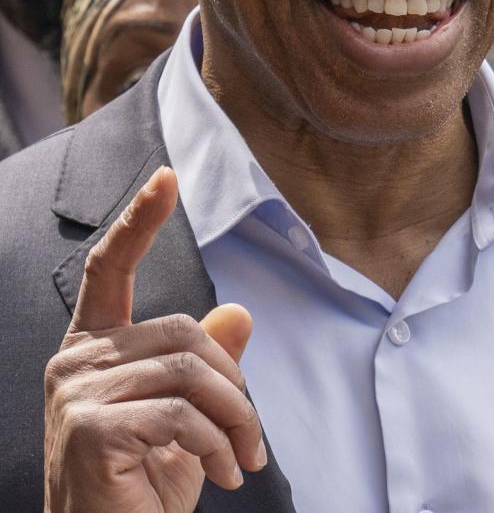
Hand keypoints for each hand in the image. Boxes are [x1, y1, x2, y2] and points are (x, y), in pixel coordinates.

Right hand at [43, 166, 266, 512]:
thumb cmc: (143, 489)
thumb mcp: (188, 421)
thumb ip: (206, 366)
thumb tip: (240, 315)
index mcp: (92, 353)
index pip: (110, 272)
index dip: (139, 223)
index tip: (166, 178)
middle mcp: (74, 365)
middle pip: (184, 332)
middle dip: (232, 385)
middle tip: (252, 440)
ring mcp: (76, 395)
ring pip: (191, 372)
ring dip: (234, 421)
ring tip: (241, 461)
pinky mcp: (91, 429)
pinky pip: (183, 414)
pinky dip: (219, 444)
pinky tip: (222, 475)